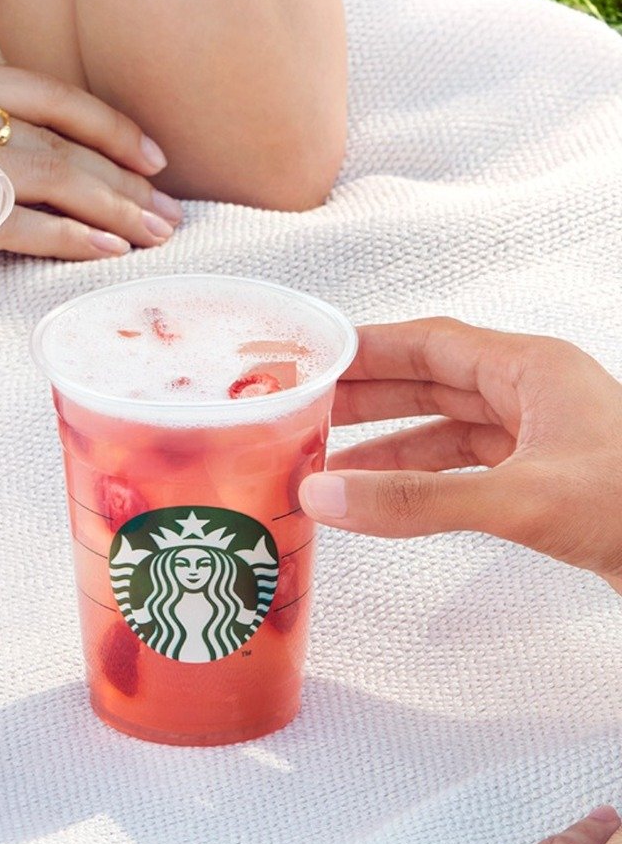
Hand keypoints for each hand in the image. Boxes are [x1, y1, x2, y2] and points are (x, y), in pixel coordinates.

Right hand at [0, 56, 182, 257]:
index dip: (108, 123)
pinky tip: (101, 249)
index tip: (153, 157)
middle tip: (170, 212)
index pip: (42, 92)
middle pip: (56, 135)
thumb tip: (1, 175)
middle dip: (122, 177)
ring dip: (109, 208)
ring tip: (153, 235)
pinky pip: (6, 218)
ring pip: (43, 172)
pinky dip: (62, 235)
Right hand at [297, 318, 621, 592]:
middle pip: (429, 381)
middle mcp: (531, 395)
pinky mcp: (542, 483)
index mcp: (531, 369)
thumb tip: (326, 495)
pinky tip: (381, 498)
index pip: (429, 342)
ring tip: (324, 461)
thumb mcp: (522, 498)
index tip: (311, 356)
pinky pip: (460, 469)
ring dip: (384, 446)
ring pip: (442, 428)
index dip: (366, 347)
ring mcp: (538, 439)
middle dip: (365, 396)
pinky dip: (417, 480)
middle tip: (301, 407)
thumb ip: (418, 500)